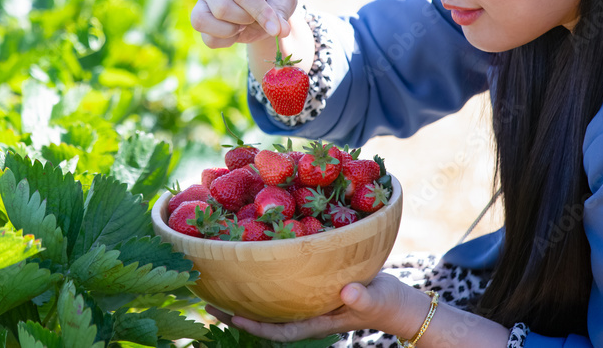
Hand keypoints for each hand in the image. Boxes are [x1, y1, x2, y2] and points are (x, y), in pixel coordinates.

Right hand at [190, 0, 297, 48]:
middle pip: (221, 8)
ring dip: (229, 30)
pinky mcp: (200, 20)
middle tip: (255, 17)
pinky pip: (207, 39)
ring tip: (243, 25)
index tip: (276, 28)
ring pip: (202, 20)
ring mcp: (202, 1)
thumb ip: (281, 12)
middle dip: (245, 19)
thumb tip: (280, 31)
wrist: (266, 7)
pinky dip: (225, 41)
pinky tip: (237, 33)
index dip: (259, 12)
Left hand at [205, 273, 409, 341]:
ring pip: (270, 305)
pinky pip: (281, 290)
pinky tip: (248, 271)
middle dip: (237, 314)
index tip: (232, 316)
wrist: (396, 301)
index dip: (256, 326)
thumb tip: (347, 293)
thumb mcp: (378, 297)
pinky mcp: (311, 289)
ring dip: (245, 298)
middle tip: (206, 302)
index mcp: (319, 321)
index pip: (282, 330)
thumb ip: (363, 297)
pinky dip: (263, 283)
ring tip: (217, 287)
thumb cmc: (387, 301)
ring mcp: (308, 303)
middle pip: (267, 319)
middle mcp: (308, 314)